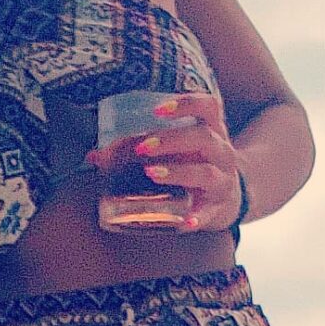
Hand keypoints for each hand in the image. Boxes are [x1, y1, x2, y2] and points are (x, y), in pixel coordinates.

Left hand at [88, 94, 242, 232]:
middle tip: (142, 148)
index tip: (158, 110)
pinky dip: (198, 217)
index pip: (209, 106)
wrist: (230, 199)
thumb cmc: (194, 166)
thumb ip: (139, 149)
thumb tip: (94, 156)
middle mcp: (221, 153)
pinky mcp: (219, 209)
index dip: (187, 104)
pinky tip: (184, 221)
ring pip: (207, 173)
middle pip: (203, 137)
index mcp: (211, 131)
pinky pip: (210, 213)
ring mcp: (223, 181)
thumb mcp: (177, 153)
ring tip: (152, 173)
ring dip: (178, 172)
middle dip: (171, 139)